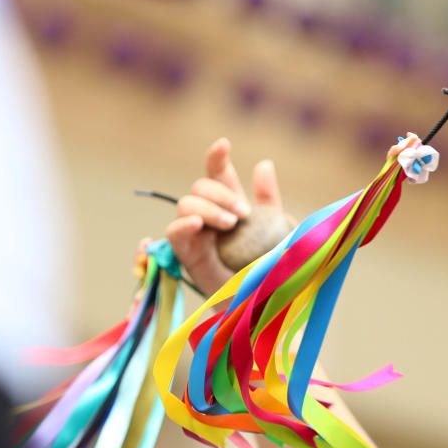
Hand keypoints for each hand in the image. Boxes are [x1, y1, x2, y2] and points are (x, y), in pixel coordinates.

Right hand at [166, 138, 284, 294]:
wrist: (266, 302)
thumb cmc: (270, 266)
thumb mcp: (274, 229)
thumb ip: (267, 199)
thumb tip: (263, 164)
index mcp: (231, 206)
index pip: (218, 175)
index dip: (217, 158)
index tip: (224, 145)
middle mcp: (210, 218)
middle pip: (200, 187)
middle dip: (220, 192)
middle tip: (242, 213)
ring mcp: (197, 236)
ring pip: (186, 205)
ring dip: (208, 208)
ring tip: (230, 223)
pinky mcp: (188, 258)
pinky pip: (173, 235)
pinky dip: (182, 225)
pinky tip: (198, 223)